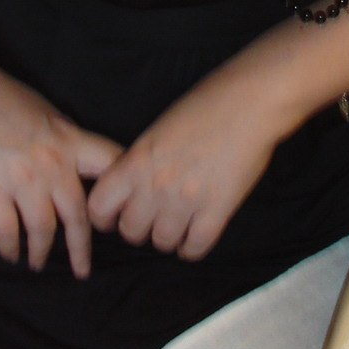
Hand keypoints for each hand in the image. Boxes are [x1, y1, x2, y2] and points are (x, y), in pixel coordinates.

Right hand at [0, 57, 121, 277]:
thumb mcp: (43, 110)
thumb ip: (60, 138)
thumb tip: (71, 158)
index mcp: (69, 137)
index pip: (110, 163)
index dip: (121, 188)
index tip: (121, 210)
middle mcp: (52, 163)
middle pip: (78, 214)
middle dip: (82, 246)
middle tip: (83, 269)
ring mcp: (22, 180)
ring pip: (43, 230)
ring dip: (41, 252)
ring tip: (38, 263)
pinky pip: (6, 232)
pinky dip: (10, 248)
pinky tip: (10, 254)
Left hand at [86, 70, 288, 259]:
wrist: (249, 100)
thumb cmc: (206, 103)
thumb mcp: (159, 128)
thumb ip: (141, 160)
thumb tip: (133, 185)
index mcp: (137, 159)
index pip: (98, 207)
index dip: (105, 216)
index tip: (116, 215)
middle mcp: (156, 184)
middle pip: (130, 232)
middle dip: (139, 228)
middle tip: (152, 218)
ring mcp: (186, 200)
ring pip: (162, 243)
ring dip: (168, 236)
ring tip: (177, 223)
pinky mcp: (217, 211)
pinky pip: (195, 248)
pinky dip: (192, 247)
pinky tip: (195, 233)